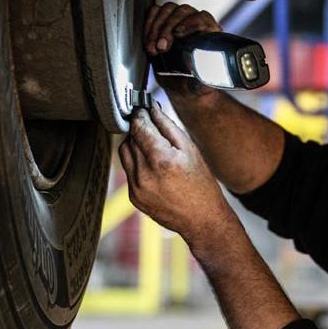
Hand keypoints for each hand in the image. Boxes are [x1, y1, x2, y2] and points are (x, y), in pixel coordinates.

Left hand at [118, 106, 237, 240]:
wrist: (202, 219)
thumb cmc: (201, 184)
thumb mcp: (189, 149)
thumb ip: (167, 126)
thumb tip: (151, 109)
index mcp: (161, 160)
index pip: (139, 127)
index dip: (140, 115)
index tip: (142, 109)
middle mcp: (144, 175)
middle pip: (130, 139)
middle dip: (139, 130)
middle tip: (152, 128)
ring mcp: (136, 188)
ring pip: (125, 153)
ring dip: (135, 145)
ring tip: (154, 149)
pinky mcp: (133, 197)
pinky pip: (128, 171)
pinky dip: (137, 164)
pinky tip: (155, 169)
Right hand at [144, 3, 222, 98]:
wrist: (181, 87)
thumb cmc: (195, 85)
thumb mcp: (201, 84)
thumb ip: (204, 77)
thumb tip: (203, 69)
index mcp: (210, 35)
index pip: (202, 17)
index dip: (189, 23)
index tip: (177, 34)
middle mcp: (196, 24)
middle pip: (183, 11)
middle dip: (168, 28)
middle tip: (161, 47)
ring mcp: (179, 22)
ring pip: (168, 9)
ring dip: (157, 27)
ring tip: (152, 48)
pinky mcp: (164, 24)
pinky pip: (155, 12)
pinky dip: (149, 24)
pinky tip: (148, 40)